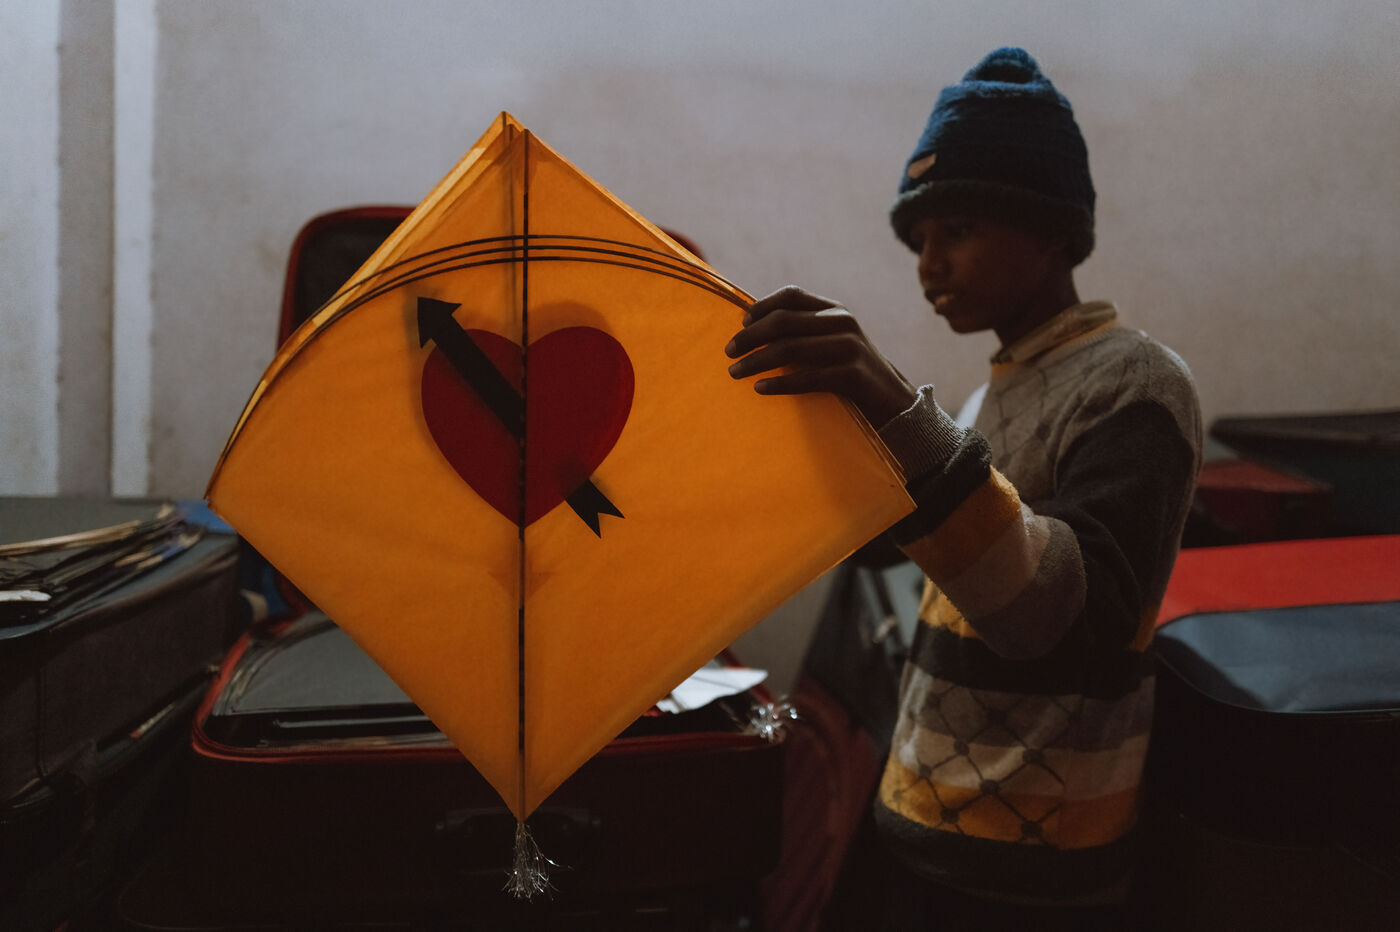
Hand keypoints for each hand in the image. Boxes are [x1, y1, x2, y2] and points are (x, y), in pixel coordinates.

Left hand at [725, 286, 917, 427]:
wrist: (893, 401)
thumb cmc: (850, 372)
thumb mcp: (831, 343)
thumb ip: (803, 331)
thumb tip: (752, 328)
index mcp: (834, 310)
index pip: (791, 295)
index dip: (762, 307)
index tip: (741, 324)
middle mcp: (842, 322)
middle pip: (783, 321)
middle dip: (750, 337)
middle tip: (728, 353)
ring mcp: (849, 348)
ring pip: (790, 349)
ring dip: (756, 361)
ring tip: (735, 373)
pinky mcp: (853, 376)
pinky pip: (807, 378)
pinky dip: (779, 384)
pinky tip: (760, 389)